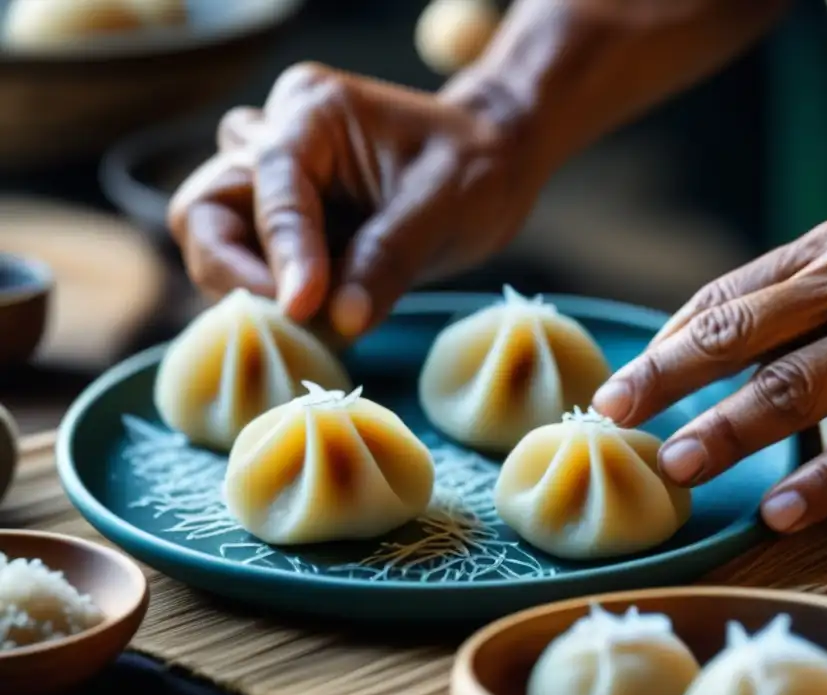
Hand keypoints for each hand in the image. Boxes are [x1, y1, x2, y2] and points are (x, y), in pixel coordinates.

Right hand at [168, 62, 543, 336]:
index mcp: (314, 112)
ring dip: (251, 287)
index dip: (282, 250)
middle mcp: (276, 139)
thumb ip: (389, 259)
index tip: (304, 308)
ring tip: (314, 321)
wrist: (493, 165)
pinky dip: (274, 297)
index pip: (271, 184)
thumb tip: (340, 320)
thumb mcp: (445, 207)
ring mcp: (273, 182)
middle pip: (205, 209)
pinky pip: (250, 264)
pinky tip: (319, 321)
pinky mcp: (285, 222)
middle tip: (291, 318)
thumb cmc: (477, 169)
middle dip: (234, 271)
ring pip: (215, 237)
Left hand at [592, 216, 826, 531]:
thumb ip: (787, 309)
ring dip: (731, 430)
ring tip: (678, 466)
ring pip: (800, 384)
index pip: (726, 297)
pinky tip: (781, 510)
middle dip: (670, 377)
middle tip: (617, 416)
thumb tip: (691, 358)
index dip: (666, 344)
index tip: (620, 386)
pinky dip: (825, 480)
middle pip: (744, 331)